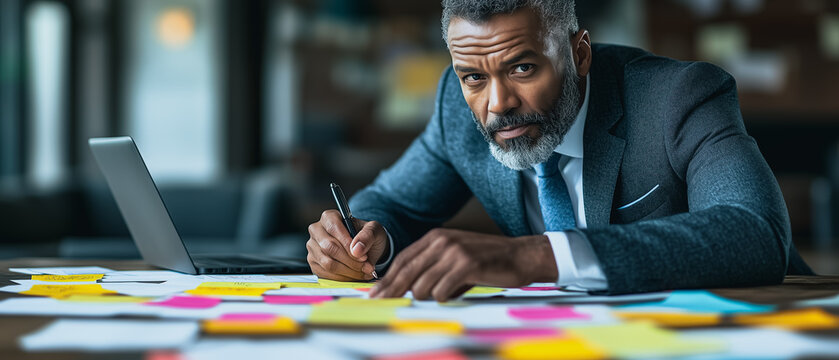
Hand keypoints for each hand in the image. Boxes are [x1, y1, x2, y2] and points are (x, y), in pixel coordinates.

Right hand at [306, 210, 388, 280]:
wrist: (364, 249)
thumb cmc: (367, 236)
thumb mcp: (374, 230)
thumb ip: (367, 236)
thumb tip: (356, 249)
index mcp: (329, 217)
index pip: (333, 228)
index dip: (348, 243)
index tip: (363, 256)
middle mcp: (317, 231)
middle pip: (329, 247)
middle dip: (351, 261)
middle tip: (367, 267)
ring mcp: (313, 248)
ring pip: (327, 263)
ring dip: (349, 271)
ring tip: (364, 272)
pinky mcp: (314, 264)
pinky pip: (326, 274)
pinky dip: (343, 278)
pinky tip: (355, 276)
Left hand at [369, 228, 556, 300]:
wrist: (521, 255)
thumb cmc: (487, 261)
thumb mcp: (454, 257)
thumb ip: (432, 268)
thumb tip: (407, 290)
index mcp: (435, 238)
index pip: (403, 260)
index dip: (387, 279)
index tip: (375, 294)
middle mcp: (442, 241)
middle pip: (406, 271)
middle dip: (392, 290)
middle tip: (379, 303)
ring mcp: (454, 252)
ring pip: (422, 285)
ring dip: (427, 296)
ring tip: (441, 294)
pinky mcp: (467, 265)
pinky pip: (442, 291)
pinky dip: (444, 298)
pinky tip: (452, 294)